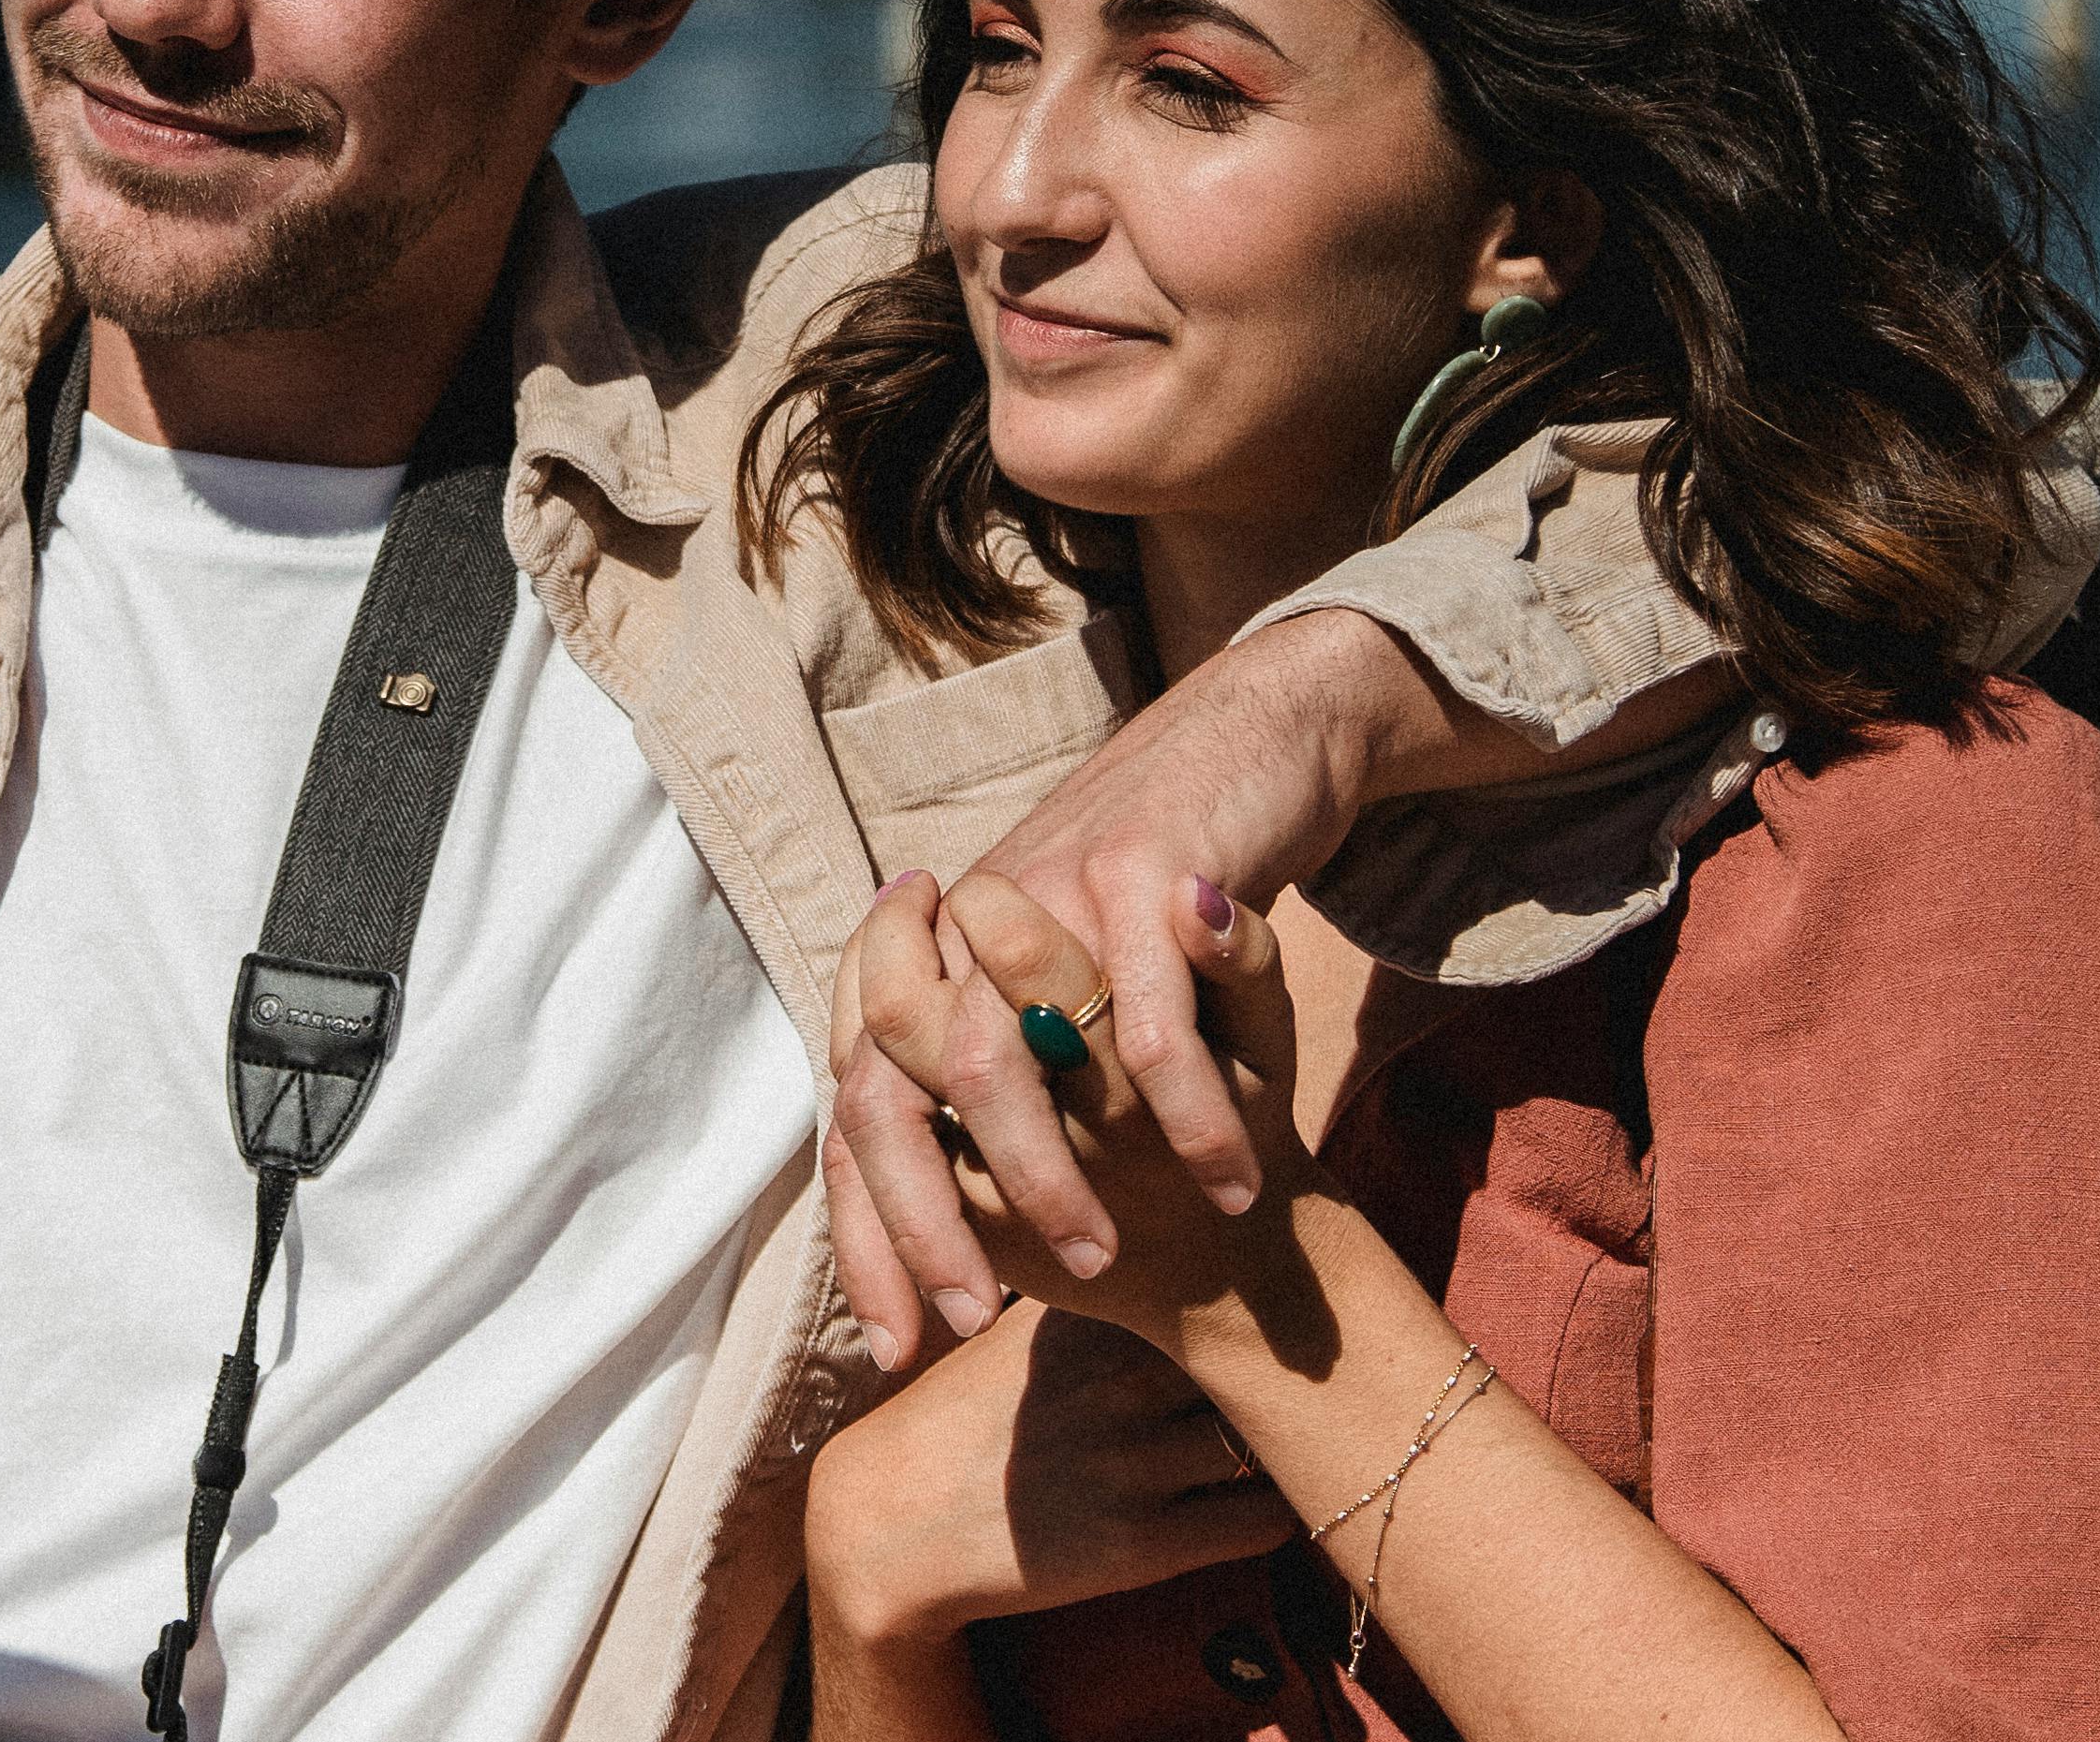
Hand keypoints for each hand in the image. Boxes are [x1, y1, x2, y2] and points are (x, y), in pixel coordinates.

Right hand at [806, 1304, 1295, 1655]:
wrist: (894, 1522)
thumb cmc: (965, 1410)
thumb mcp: (1017, 1322)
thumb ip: (1094, 1279)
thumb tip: (1185, 1224)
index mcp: (1089, 1309)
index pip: (1218, 1266)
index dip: (1262, 1272)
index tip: (1288, 1279)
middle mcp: (1117, 1375)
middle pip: (1265, 1344)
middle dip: (1292, 1350)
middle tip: (1316, 1357)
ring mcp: (1134, 1461)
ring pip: (1277, 1434)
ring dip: (1297, 1433)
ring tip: (1303, 1429)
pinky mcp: (1146, 1544)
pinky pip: (1267, 1520)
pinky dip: (1282, 1507)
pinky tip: (1262, 1493)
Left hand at [824, 611, 1410, 1367]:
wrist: (1246, 753)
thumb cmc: (1148, 911)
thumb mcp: (1063, 999)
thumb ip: (988, 1083)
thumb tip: (911, 1202)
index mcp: (929, 961)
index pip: (853, 1112)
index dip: (863, 1235)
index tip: (893, 1346)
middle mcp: (956, 926)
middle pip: (888, 1088)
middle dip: (923, 1223)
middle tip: (972, 1316)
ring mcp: (1042, 894)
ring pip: (996, 1060)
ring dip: (1043, 1174)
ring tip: (1096, 1257)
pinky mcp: (1141, 872)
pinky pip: (1145, 1024)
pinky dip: (1184, 1115)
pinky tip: (1227, 1182)